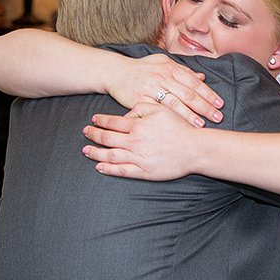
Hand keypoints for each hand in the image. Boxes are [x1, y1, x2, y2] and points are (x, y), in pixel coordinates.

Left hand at [82, 103, 197, 179]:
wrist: (194, 148)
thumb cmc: (179, 127)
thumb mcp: (162, 109)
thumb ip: (142, 107)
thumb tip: (125, 115)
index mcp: (138, 125)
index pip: (113, 122)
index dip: (101, 120)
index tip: (94, 119)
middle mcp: (135, 142)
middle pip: (108, 138)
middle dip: (94, 135)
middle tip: (85, 132)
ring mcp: (138, 158)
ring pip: (111, 155)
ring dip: (96, 153)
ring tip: (86, 151)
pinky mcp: (144, 171)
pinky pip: (122, 170)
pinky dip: (109, 169)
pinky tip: (100, 167)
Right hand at [106, 54, 223, 126]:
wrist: (116, 72)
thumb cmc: (141, 68)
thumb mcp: (162, 62)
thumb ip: (183, 70)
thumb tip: (202, 76)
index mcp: (170, 68)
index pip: (194, 82)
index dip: (208, 93)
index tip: (219, 104)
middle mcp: (163, 77)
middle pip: (188, 93)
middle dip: (204, 106)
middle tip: (217, 117)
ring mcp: (152, 88)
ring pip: (174, 103)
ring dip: (190, 115)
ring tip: (202, 124)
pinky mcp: (141, 99)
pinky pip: (158, 110)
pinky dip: (170, 118)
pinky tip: (178, 126)